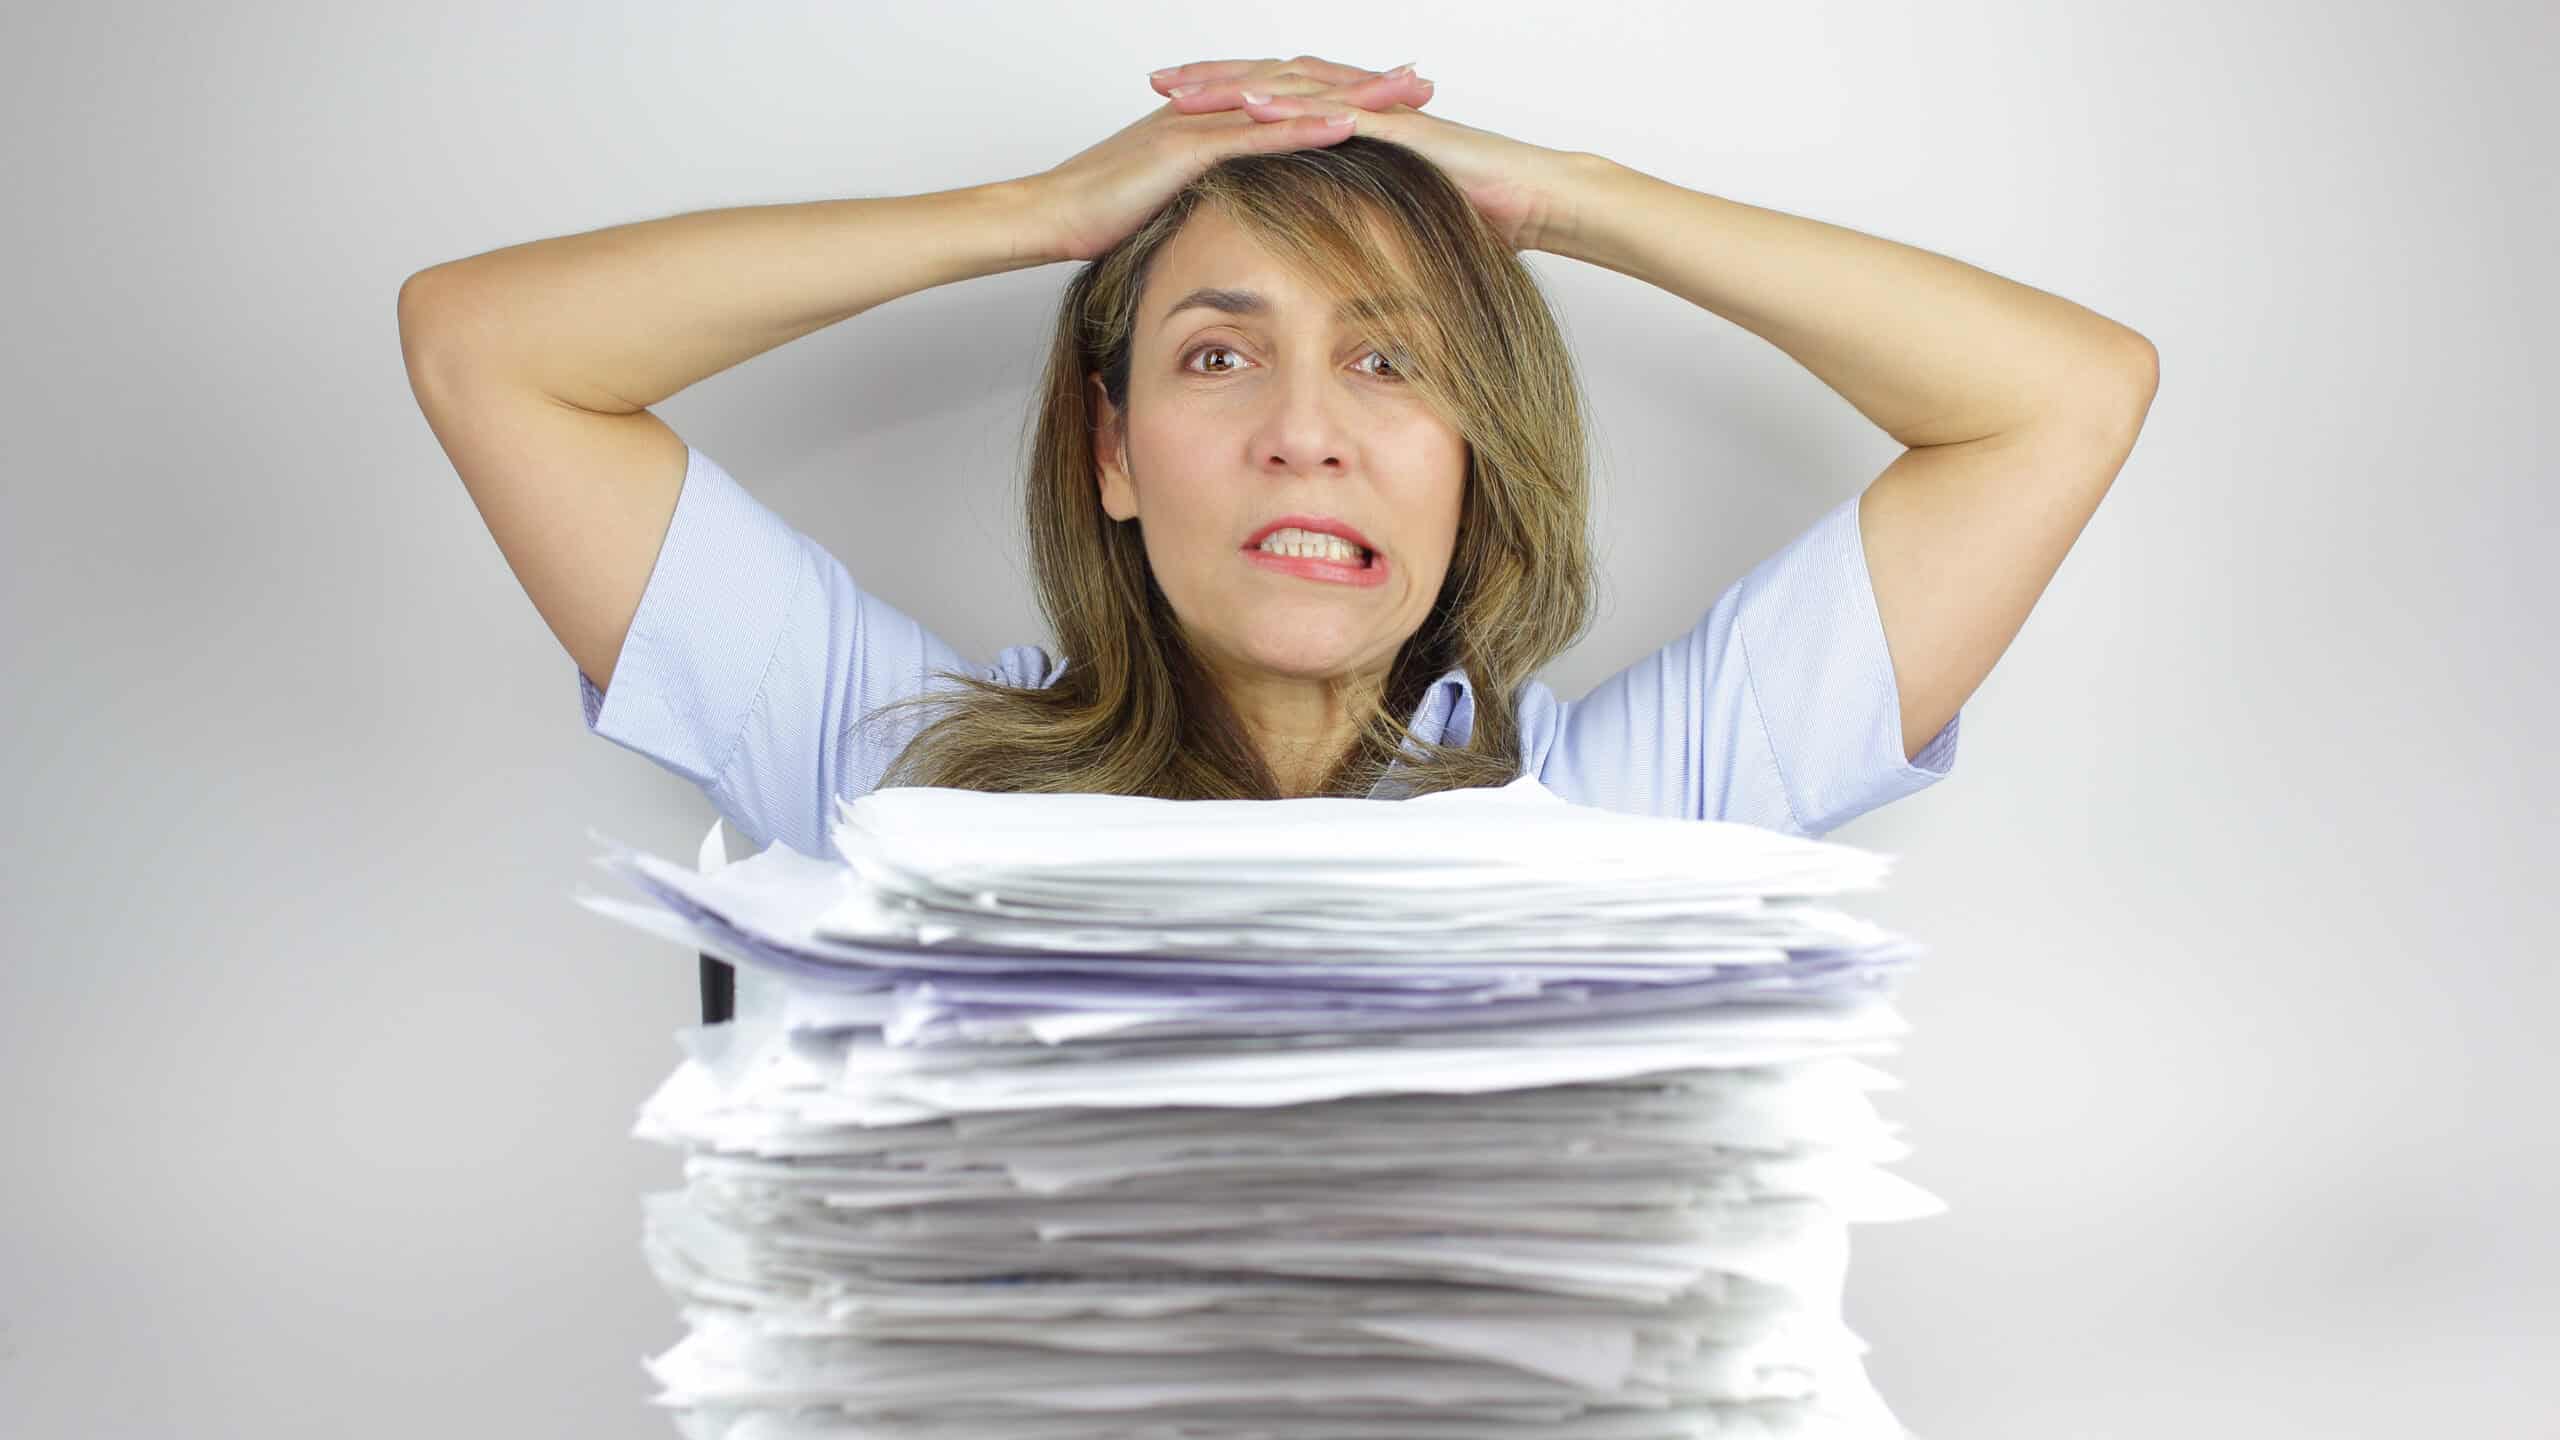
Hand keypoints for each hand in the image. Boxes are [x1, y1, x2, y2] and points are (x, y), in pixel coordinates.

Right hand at [1020, 57, 1432, 263]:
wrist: (1044, 214)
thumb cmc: (1097, 217)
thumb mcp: (1168, 207)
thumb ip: (1206, 200)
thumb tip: (1242, 219)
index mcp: (1212, 123)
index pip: (1290, 101)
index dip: (1343, 99)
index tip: (1394, 102)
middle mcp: (1212, 112)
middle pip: (1302, 88)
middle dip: (1365, 85)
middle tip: (1422, 81)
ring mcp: (1199, 124)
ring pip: (1288, 102)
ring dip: (1350, 97)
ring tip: (1405, 95)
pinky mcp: (1184, 148)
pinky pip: (1254, 135)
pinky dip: (1303, 128)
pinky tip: (1347, 126)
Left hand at [1148, 56, 1583, 253]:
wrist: (1539, 198)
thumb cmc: (1485, 214)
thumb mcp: (1406, 222)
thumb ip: (1369, 226)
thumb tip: (1342, 258)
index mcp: (1356, 126)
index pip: (1278, 104)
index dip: (1227, 103)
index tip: (1178, 109)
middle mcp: (1361, 108)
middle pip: (1272, 84)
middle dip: (1213, 81)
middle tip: (1159, 82)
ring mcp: (1379, 113)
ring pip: (1292, 88)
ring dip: (1234, 85)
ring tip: (1183, 88)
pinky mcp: (1400, 126)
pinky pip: (1334, 112)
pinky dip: (1289, 107)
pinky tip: (1247, 108)